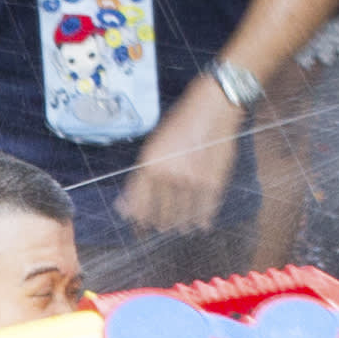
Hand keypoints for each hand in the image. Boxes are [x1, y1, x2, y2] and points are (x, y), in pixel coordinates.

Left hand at [119, 77, 240, 237]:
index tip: (139, 229)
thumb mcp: (154, 144)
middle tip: (162, 227)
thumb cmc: (181, 123)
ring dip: (179, 225)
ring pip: (181, 217)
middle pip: (159, 215)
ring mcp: (191, 181)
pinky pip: (204, 211)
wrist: (213, 108)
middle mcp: (168, 175)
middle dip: (159, 224)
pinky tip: (200, 225)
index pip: (138, 205)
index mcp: (149, 164)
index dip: (138, 221)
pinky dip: (201, 220)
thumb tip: (125, 205)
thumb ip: (141, 175)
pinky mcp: (213, 182)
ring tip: (181, 228)